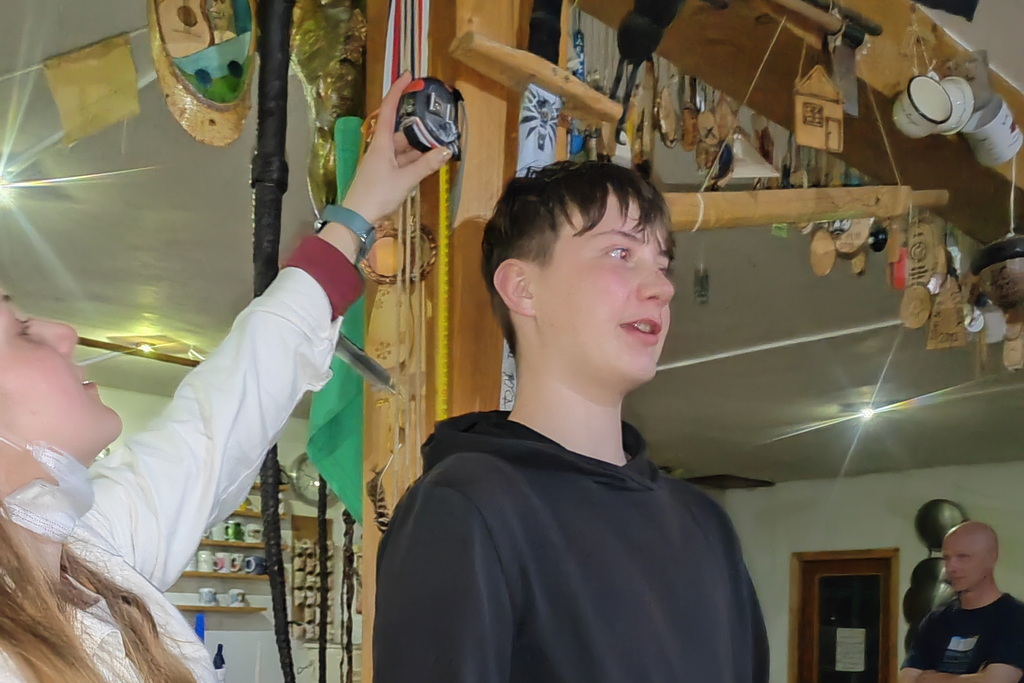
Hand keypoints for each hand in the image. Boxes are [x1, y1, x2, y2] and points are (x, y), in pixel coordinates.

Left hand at [342, 72, 451, 224]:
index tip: (408, 75)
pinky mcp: (383, 173)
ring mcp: (381, 161)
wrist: (357, 217)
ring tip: (439, 142)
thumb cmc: (378, 194)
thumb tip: (446, 150)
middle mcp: (380, 147)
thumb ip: (426, 164)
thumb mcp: (406, 179)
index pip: (389, 109)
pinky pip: (402, 160)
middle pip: (401, 130)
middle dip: (419, 126)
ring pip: (403, 147)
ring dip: (419, 146)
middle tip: (436, 119)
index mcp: (382, 142)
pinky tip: (428, 161)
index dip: (398, 90)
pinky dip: (415, 159)